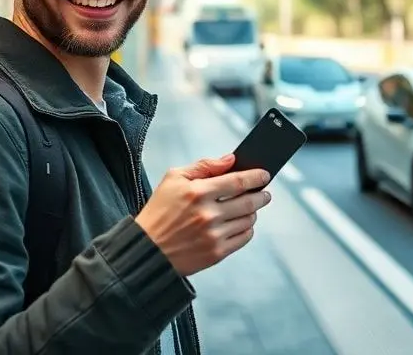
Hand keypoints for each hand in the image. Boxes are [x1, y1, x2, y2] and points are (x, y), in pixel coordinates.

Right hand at [134, 154, 271, 275]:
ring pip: (249, 219)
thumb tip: (230, 160)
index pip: (238, 181)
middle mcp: (208, 214)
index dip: (256, 176)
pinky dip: (247, 228)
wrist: (147, 249)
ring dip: (253, 211)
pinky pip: (244, 237)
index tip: (264, 175)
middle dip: (261, 195)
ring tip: (249, 207)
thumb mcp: (173, 178)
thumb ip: (204, 166)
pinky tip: (240, 223)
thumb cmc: (159, 211)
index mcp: (198, 192)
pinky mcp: (216, 253)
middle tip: (264, 192)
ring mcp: (214, 235)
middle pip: (249, 201)